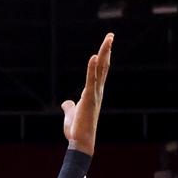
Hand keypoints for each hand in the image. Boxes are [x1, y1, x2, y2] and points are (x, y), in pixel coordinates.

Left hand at [63, 33, 112, 154]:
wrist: (80, 142)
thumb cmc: (77, 130)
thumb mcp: (71, 114)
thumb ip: (70, 106)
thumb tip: (67, 103)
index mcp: (94, 93)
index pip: (100, 72)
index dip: (103, 58)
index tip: (107, 46)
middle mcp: (97, 91)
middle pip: (104, 66)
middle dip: (107, 50)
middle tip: (111, 35)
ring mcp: (94, 94)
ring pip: (101, 69)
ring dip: (104, 53)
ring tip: (108, 39)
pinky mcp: (89, 98)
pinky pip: (91, 80)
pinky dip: (92, 68)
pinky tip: (94, 56)